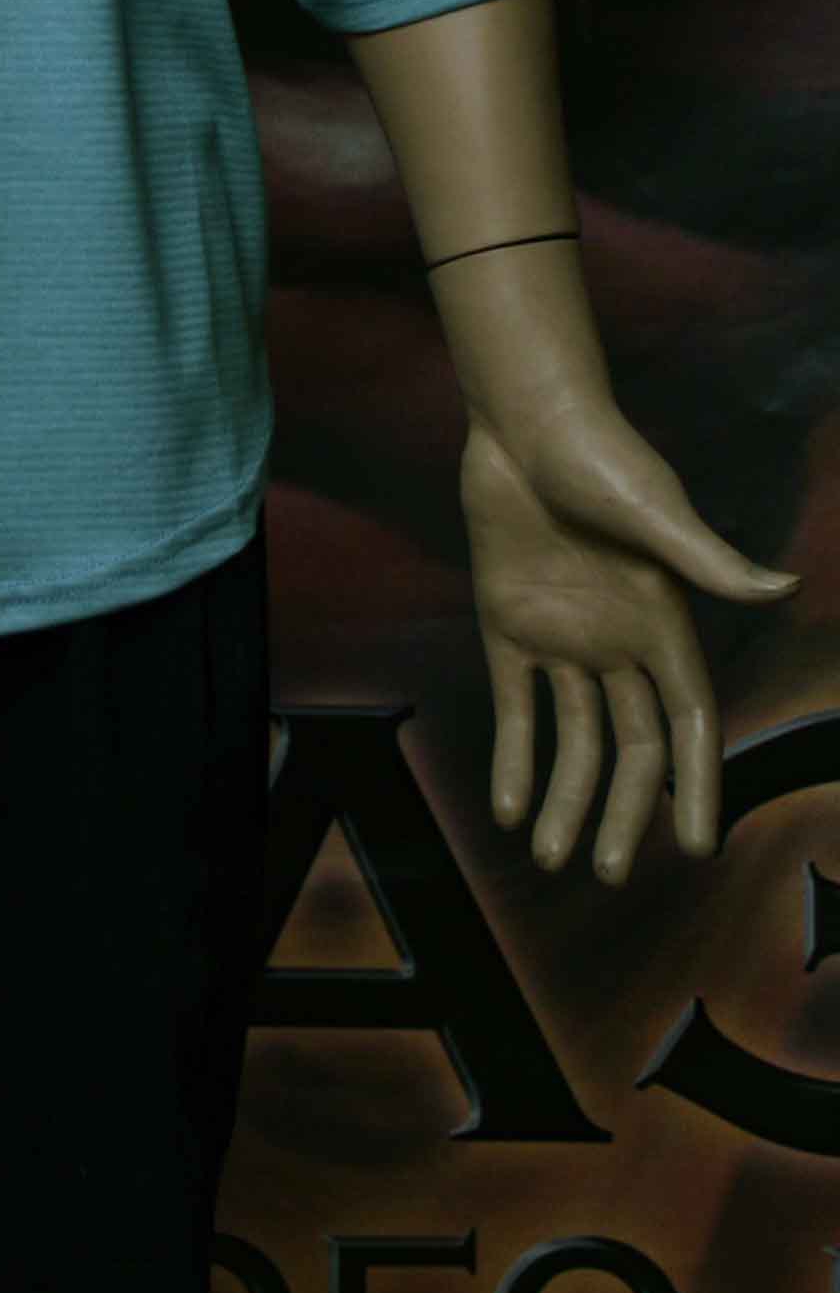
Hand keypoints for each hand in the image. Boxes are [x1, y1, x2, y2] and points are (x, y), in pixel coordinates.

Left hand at [458, 403, 798, 884]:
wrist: (523, 418)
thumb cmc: (599, 456)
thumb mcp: (654, 511)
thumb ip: (708, 559)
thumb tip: (784, 586)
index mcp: (662, 623)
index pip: (687, 722)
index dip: (695, 783)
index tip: (696, 846)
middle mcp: (618, 638)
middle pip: (629, 745)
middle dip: (622, 809)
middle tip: (608, 873)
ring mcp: (564, 631)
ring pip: (570, 737)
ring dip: (563, 797)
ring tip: (550, 858)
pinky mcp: (510, 620)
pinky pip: (514, 704)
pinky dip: (513, 754)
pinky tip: (508, 807)